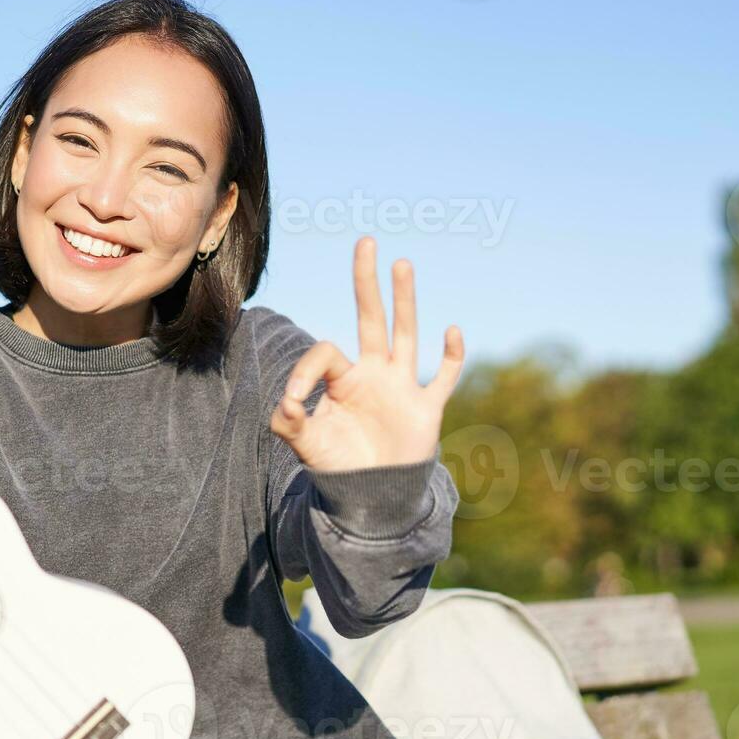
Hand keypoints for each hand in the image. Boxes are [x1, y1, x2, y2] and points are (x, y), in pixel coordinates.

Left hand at [270, 237, 465, 471]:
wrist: (370, 496)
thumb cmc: (338, 466)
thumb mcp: (305, 444)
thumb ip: (288, 422)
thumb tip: (286, 401)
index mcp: (343, 379)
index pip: (326, 352)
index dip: (304, 370)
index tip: (293, 400)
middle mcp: (374, 373)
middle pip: (371, 318)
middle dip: (366, 282)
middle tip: (366, 242)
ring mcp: (402, 386)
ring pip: (406, 334)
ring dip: (404, 300)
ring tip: (401, 263)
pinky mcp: (426, 407)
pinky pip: (443, 376)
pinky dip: (452, 356)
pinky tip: (451, 330)